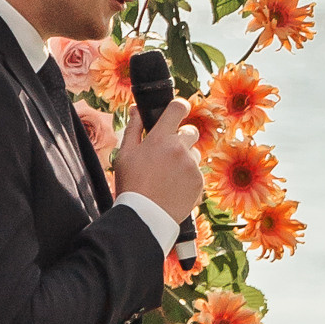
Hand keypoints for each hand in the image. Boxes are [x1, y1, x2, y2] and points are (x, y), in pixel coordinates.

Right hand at [117, 101, 203, 224]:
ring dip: (185, 160)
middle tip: (167, 153)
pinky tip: (173, 188)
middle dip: (182, 138)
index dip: (179, 106)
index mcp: (160, 138)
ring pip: (194, 154)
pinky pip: (197, 173)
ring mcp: (192, 165)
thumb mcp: (125, 154)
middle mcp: (180, 148)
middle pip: (191, 131)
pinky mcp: (199, 181)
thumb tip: (137, 108)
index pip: (178, 108)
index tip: (178, 110)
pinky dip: (188, 178)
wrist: (145, 216)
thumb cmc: (131, 185)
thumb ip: (134, 127)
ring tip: (167, 176)